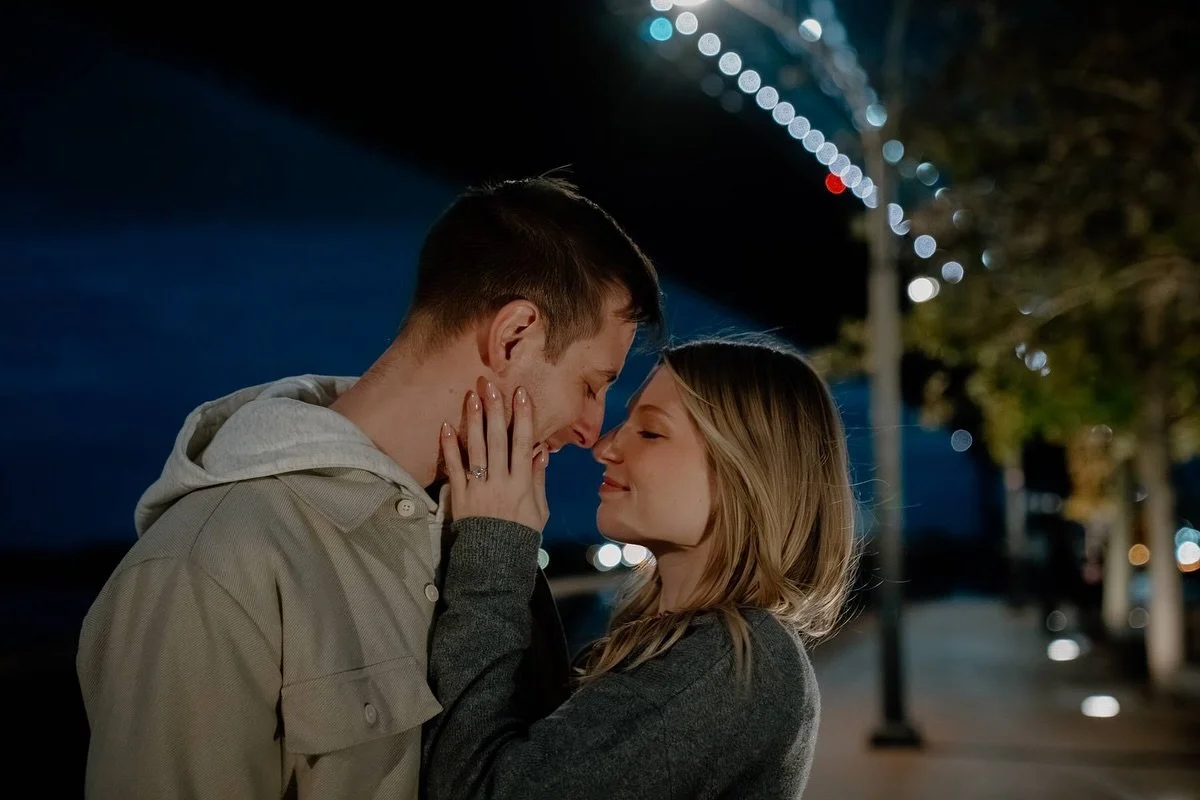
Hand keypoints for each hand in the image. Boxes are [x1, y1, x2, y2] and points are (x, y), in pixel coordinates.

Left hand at [441, 382, 549, 532]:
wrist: (494, 560)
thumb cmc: (520, 533)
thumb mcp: (539, 509)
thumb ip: (538, 480)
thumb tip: (540, 451)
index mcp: (522, 483)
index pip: (523, 444)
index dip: (523, 417)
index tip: (521, 394)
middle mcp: (500, 481)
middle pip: (498, 440)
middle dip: (496, 411)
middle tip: (491, 385)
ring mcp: (478, 487)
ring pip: (476, 449)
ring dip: (474, 421)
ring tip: (471, 396)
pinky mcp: (460, 495)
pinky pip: (454, 467)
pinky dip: (449, 447)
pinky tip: (446, 425)